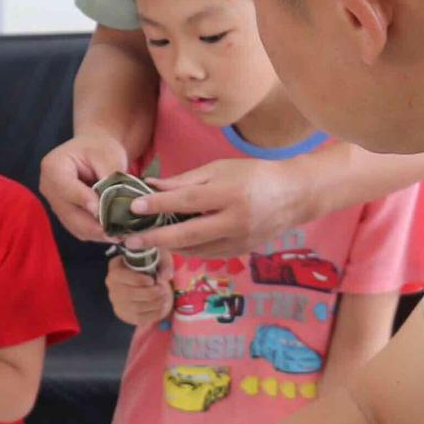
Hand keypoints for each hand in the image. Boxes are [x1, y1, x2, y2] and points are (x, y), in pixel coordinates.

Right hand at [40, 131, 129, 242]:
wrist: (93, 152)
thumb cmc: (101, 148)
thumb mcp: (108, 155)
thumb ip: (109, 178)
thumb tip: (112, 206)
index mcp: (53, 167)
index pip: (67, 188)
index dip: (83, 201)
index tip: (101, 212)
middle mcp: (48, 188)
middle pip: (68, 212)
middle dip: (93, 225)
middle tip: (117, 233)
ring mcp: (55, 204)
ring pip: (74, 225)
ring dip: (96, 233)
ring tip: (120, 235)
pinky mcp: (65, 215)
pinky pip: (79, 229)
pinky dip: (96, 234)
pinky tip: (114, 233)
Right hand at [104, 259, 172, 327]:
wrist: (143, 279)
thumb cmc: (148, 265)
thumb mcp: (156, 256)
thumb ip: (163, 262)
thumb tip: (165, 276)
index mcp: (115, 268)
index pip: (120, 276)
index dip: (138, 280)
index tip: (152, 280)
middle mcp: (112, 286)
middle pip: (128, 294)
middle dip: (150, 293)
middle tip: (162, 290)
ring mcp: (117, 302)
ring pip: (135, 307)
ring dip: (154, 303)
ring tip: (164, 297)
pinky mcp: (125, 314)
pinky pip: (139, 318)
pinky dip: (154, 314)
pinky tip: (161, 306)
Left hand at [127, 157, 309, 258]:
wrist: (294, 196)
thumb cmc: (253, 175)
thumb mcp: (219, 169)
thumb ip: (185, 181)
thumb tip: (151, 186)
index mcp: (229, 194)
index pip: (187, 201)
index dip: (159, 204)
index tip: (134, 206)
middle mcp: (234, 221)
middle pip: (187, 234)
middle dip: (154, 239)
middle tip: (128, 240)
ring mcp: (238, 240)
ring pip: (194, 249)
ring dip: (167, 246)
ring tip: (145, 240)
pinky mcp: (240, 252)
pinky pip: (206, 254)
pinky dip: (186, 249)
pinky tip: (171, 243)